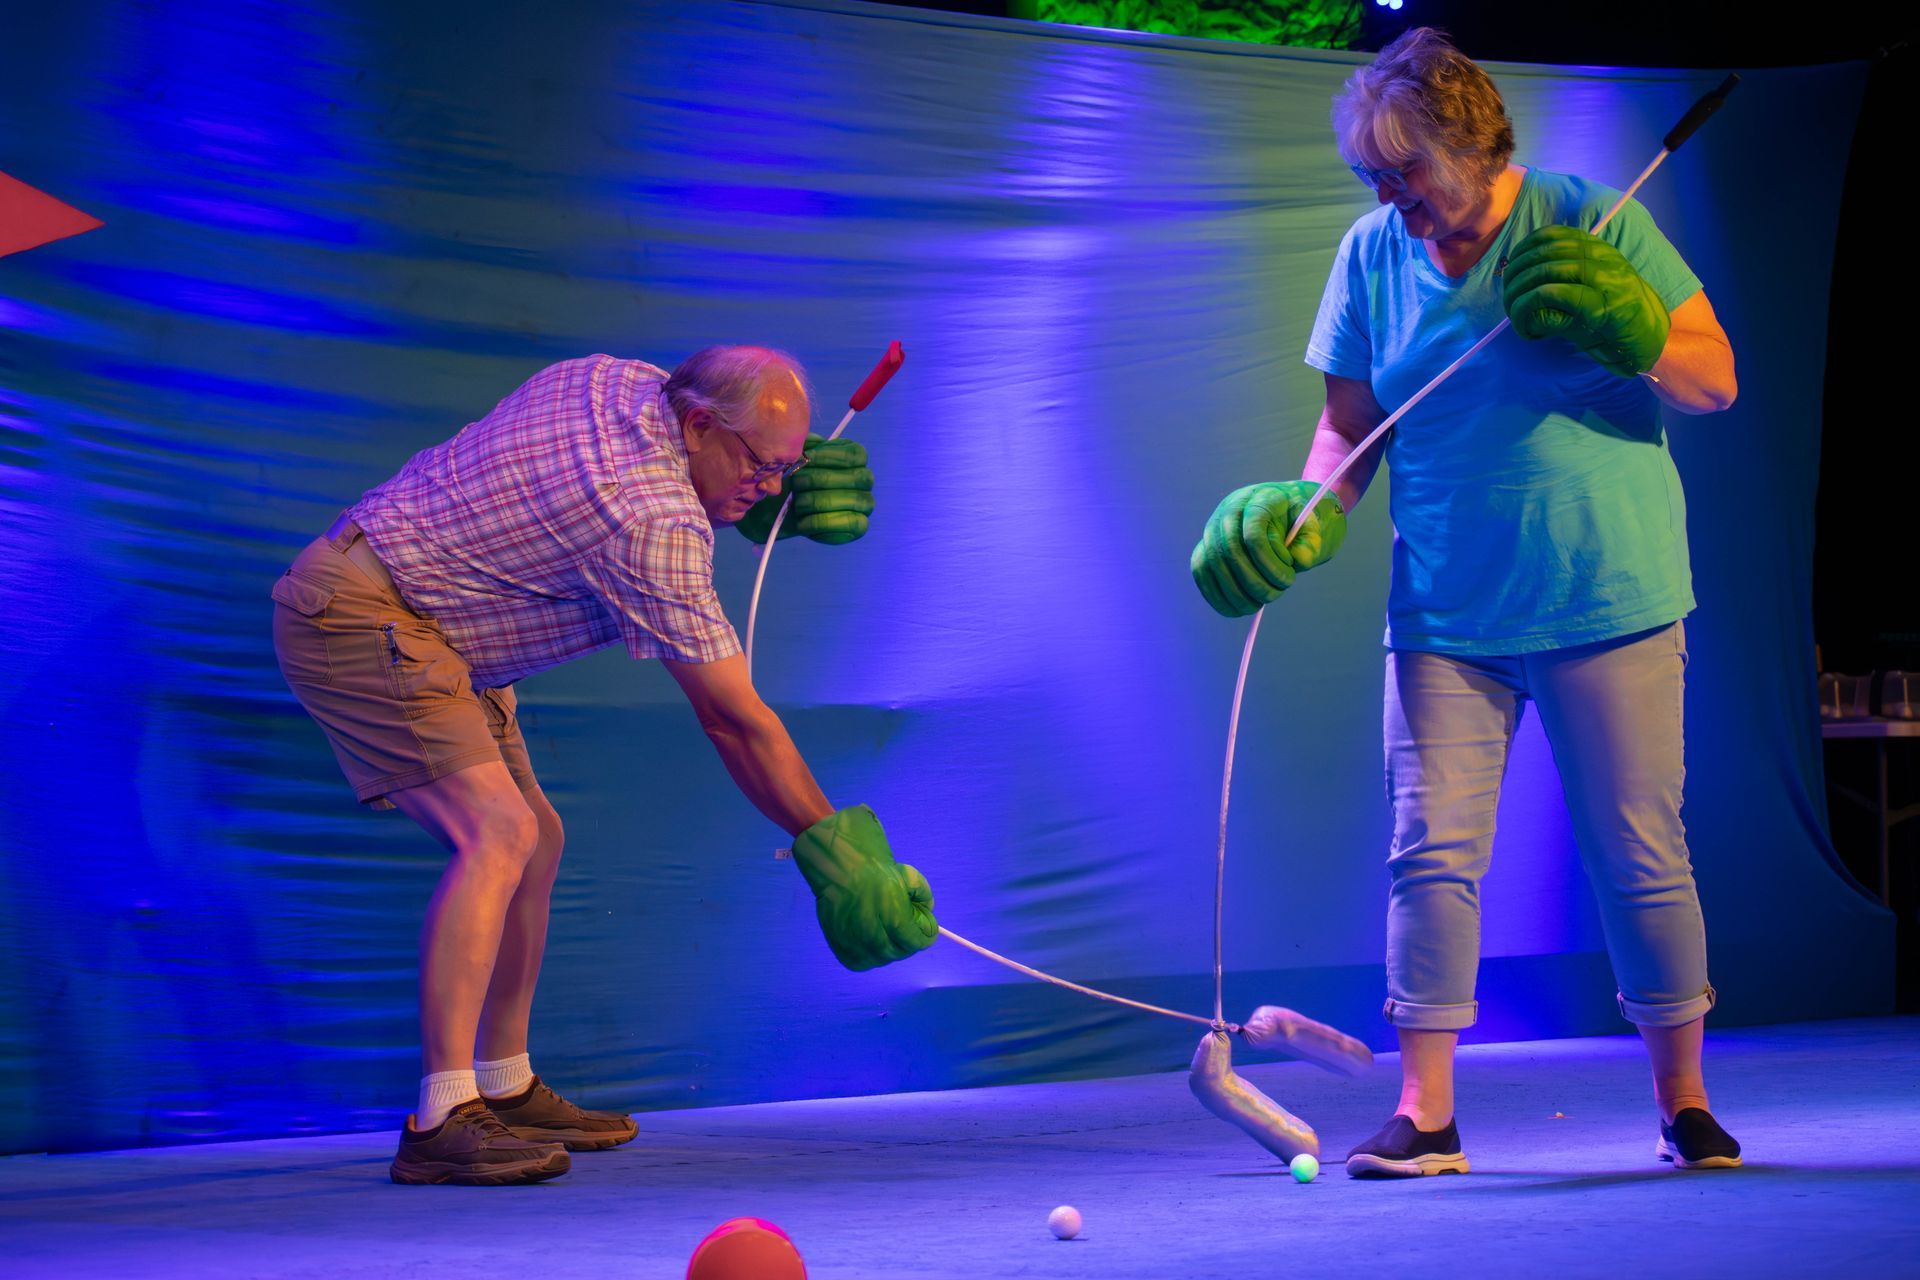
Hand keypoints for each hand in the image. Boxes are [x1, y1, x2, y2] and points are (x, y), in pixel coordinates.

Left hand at [736, 434, 874, 544]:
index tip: (806, 458)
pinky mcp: (859, 526)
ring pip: (855, 500)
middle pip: (858, 477)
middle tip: (797, 484)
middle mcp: (864, 479)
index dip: (832, 456)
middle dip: (823, 480)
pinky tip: (802, 522)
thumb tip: (814, 445)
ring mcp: (865, 503)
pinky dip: (822, 522)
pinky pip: (851, 523)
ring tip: (797, 504)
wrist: (776, 510)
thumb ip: (805, 446)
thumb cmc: (789, 481)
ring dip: (820, 501)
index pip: (855, 454)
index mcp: (853, 458)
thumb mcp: (793, 457)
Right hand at [789, 804, 936, 970]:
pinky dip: (868, 956)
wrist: (840, 868)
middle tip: (906, 930)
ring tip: (887, 935)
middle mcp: (875, 938)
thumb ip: (924, 895)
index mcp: (895, 920)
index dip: (925, 937)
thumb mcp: (909, 876)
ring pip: (880, 959)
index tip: (926, 931)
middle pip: (900, 952)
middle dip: (907, 942)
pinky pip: (860, 962)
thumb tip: (926, 910)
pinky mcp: (841, 948)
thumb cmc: (875, 870)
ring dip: (888, 950)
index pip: (918, 943)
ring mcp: (856, 945)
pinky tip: (870, 942)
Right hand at [1190, 481, 1345, 617]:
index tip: (1288, 581)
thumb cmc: (1303, 521)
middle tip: (1274, 596)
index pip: (1253, 532)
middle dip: (1252, 582)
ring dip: (1234, 592)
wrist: (1289, 511)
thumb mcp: (1316, 527)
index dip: (1268, 562)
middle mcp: (1230, 509)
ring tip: (1257, 605)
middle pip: (1229, 550)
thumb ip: (1311, 542)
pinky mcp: (1206, 545)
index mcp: (1260, 498)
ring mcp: (1214, 527)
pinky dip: (1216, 595)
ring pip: (1212, 563)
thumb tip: (1298, 560)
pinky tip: (1235, 610)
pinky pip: (1201, 572)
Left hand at [1502, 225, 1670, 377]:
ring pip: (1545, 274)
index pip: (1551, 235)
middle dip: (1516, 278)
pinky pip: (1553, 296)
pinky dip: (1531, 310)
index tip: (1511, 270)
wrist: (1651, 340)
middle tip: (1508, 300)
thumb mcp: (1591, 288)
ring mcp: (1603, 281)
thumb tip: (1522, 279)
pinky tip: (1529, 328)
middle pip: (1543, 255)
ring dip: (1519, 296)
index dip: (1523, 251)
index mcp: (1597, 250)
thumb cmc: (1615, 318)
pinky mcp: (1600, 307)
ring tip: (1516, 316)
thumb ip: (1565, 277)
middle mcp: (1601, 259)